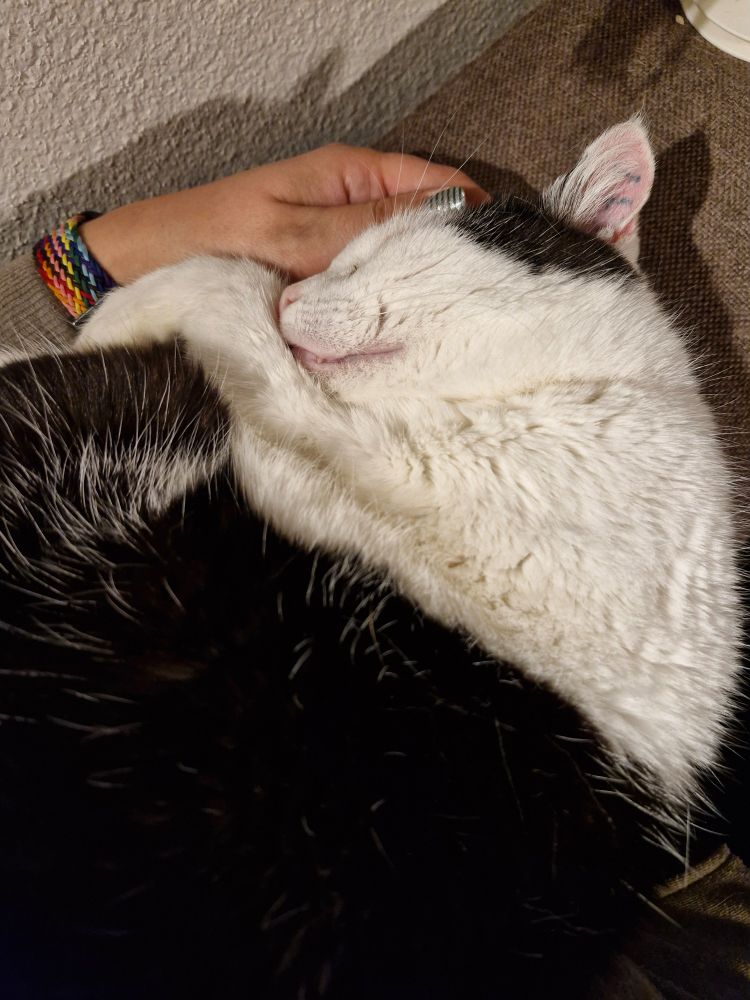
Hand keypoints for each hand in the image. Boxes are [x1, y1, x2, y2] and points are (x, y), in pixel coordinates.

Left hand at [80, 144, 488, 284]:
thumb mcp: (296, 232)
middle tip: (481, 303)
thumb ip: (367, 227)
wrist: (154, 267)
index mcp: (353, 173)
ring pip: (400, 258)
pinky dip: (387, 302)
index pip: (438, 182)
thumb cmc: (217, 240)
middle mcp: (354, 202)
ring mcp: (342, 239)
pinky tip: (404, 330)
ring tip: (453, 321)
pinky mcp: (327, 274)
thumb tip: (446, 219)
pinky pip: (372, 284)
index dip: (475, 215)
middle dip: (452, 257)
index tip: (503, 258)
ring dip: (419, 285)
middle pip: (426, 222)